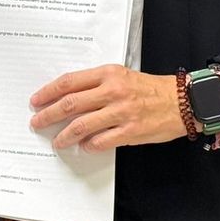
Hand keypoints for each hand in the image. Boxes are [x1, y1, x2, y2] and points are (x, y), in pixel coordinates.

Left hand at [29, 64, 185, 151]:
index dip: (48, 92)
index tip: (36, 100)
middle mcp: (112, 91)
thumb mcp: (122, 75)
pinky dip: (88, 145)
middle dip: (48, 115)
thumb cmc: (150, 89)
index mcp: (108, 74)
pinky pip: (100, 141)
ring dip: (63, 135)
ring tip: (56, 140)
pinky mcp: (130, 131)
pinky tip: (83, 147)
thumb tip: (69, 97)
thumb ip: (97, 84)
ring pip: (81, 125)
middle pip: (70, 104)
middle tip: (37, 122)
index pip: (69, 82)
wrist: (182, 101)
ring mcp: (121, 112)